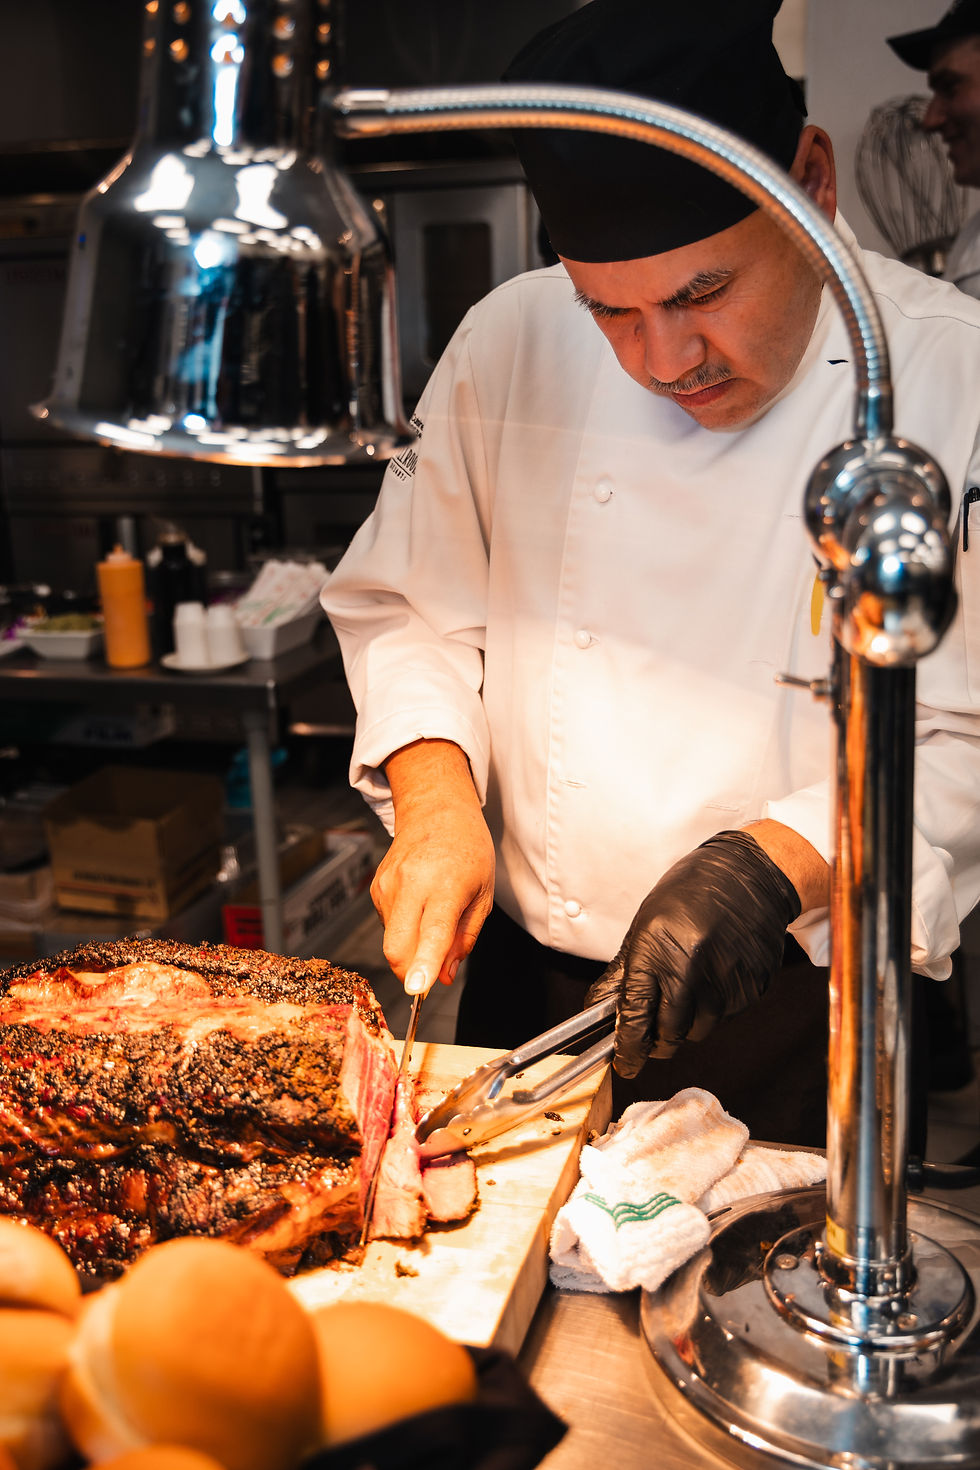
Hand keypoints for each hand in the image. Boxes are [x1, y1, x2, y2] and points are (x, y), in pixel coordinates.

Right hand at [373, 740, 494, 995]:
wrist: (436, 810)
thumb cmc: (467, 849)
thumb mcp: (483, 894)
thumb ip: (465, 939)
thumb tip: (445, 977)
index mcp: (446, 884)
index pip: (432, 933)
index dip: (424, 965)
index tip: (417, 989)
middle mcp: (411, 884)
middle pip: (397, 948)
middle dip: (411, 973)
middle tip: (433, 973)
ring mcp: (387, 885)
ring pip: (392, 940)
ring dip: (412, 946)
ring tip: (435, 913)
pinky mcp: (376, 887)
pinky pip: (389, 925)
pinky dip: (405, 929)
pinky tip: (420, 904)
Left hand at [585, 829, 801, 1077]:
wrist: (747, 876)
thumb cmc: (689, 895)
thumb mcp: (644, 927)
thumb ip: (623, 975)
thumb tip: (600, 1012)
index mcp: (656, 953)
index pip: (635, 1018)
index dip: (627, 1049)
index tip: (624, 1063)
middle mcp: (691, 973)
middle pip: (669, 1036)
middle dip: (657, 1041)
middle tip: (653, 1031)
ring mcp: (724, 984)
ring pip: (698, 1032)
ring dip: (687, 1024)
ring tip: (688, 988)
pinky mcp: (750, 990)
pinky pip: (724, 1018)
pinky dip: (713, 1009)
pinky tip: (714, 977)